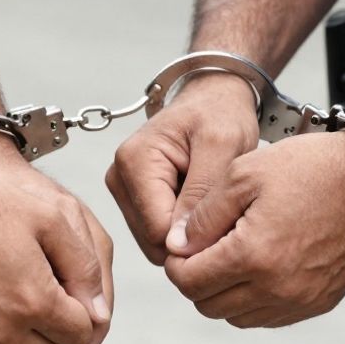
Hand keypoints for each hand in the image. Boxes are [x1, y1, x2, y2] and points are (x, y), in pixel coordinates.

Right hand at [0, 140, 109, 343]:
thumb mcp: (47, 216)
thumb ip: (84, 265)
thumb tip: (99, 314)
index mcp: (34, 302)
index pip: (82, 334)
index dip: (82, 311)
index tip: (67, 288)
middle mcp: (2, 333)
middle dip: (61, 337)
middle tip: (49, 303)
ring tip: (22, 309)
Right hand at [105, 73, 258, 264]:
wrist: (213, 99)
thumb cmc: (220, 114)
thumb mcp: (223, 144)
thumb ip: (200, 193)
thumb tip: (177, 243)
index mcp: (134, 160)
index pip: (157, 229)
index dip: (195, 236)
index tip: (226, 220)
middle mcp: (119, 176)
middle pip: (152, 240)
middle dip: (190, 234)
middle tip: (221, 208)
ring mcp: (122, 189)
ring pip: (153, 241)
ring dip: (186, 230)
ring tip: (209, 201)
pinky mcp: (131, 198)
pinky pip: (156, 233)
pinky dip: (181, 226)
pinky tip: (197, 203)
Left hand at [163, 130, 344, 327]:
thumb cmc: (308, 167)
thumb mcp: (243, 174)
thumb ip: (202, 216)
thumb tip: (175, 247)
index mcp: (252, 255)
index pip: (188, 282)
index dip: (177, 262)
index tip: (184, 241)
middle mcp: (277, 288)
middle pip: (208, 305)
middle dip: (197, 279)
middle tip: (205, 247)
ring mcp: (301, 300)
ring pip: (237, 317)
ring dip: (224, 293)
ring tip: (233, 254)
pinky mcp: (319, 303)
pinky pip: (269, 317)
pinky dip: (254, 300)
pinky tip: (260, 266)